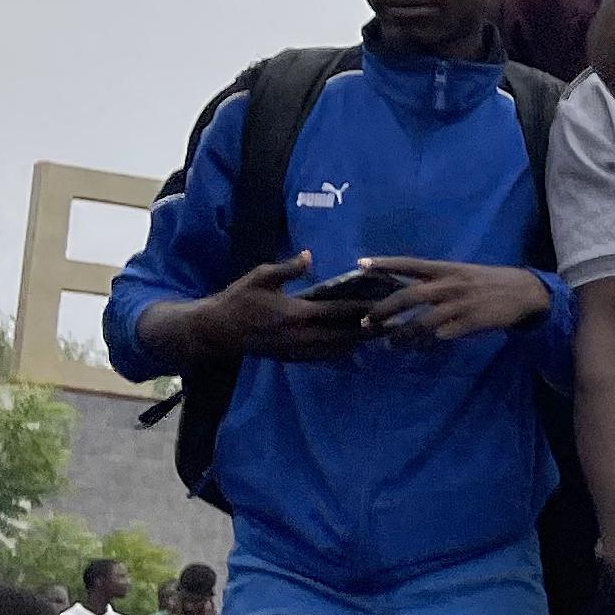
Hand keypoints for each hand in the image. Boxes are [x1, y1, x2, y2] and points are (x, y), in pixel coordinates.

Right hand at [169, 251, 374, 364]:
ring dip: (361, 343)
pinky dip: (343, 353)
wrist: (218, 331)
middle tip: (396, 324)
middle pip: (346, 335)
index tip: (385, 304)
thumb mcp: (261, 276)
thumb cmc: (239, 299)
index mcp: (296, 313)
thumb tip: (310, 255)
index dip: (363, 309)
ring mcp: (298, 351)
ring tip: (384, 337)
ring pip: (338, 349)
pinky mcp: (293, 359)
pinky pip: (324, 357)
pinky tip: (357, 348)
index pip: (339, 311)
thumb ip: (288, 268)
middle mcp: (302, 336)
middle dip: (371, 330)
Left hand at [358, 259, 550, 342]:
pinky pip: (442, 336)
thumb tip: (409, 292)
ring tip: (390, 344)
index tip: (360, 264)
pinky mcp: (469, 323)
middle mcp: (449, 285)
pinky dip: (428, 343)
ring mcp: (458, 305)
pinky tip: (420, 348)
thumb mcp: (462, 273)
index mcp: (446, 269)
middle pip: (408, 296)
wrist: (523, 293)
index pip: (409, 264)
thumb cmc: (488, 282)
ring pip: (421, 322)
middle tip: (366, 322)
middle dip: (383, 310)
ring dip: (402, 335)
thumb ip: (437, 281)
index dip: (385, 263)